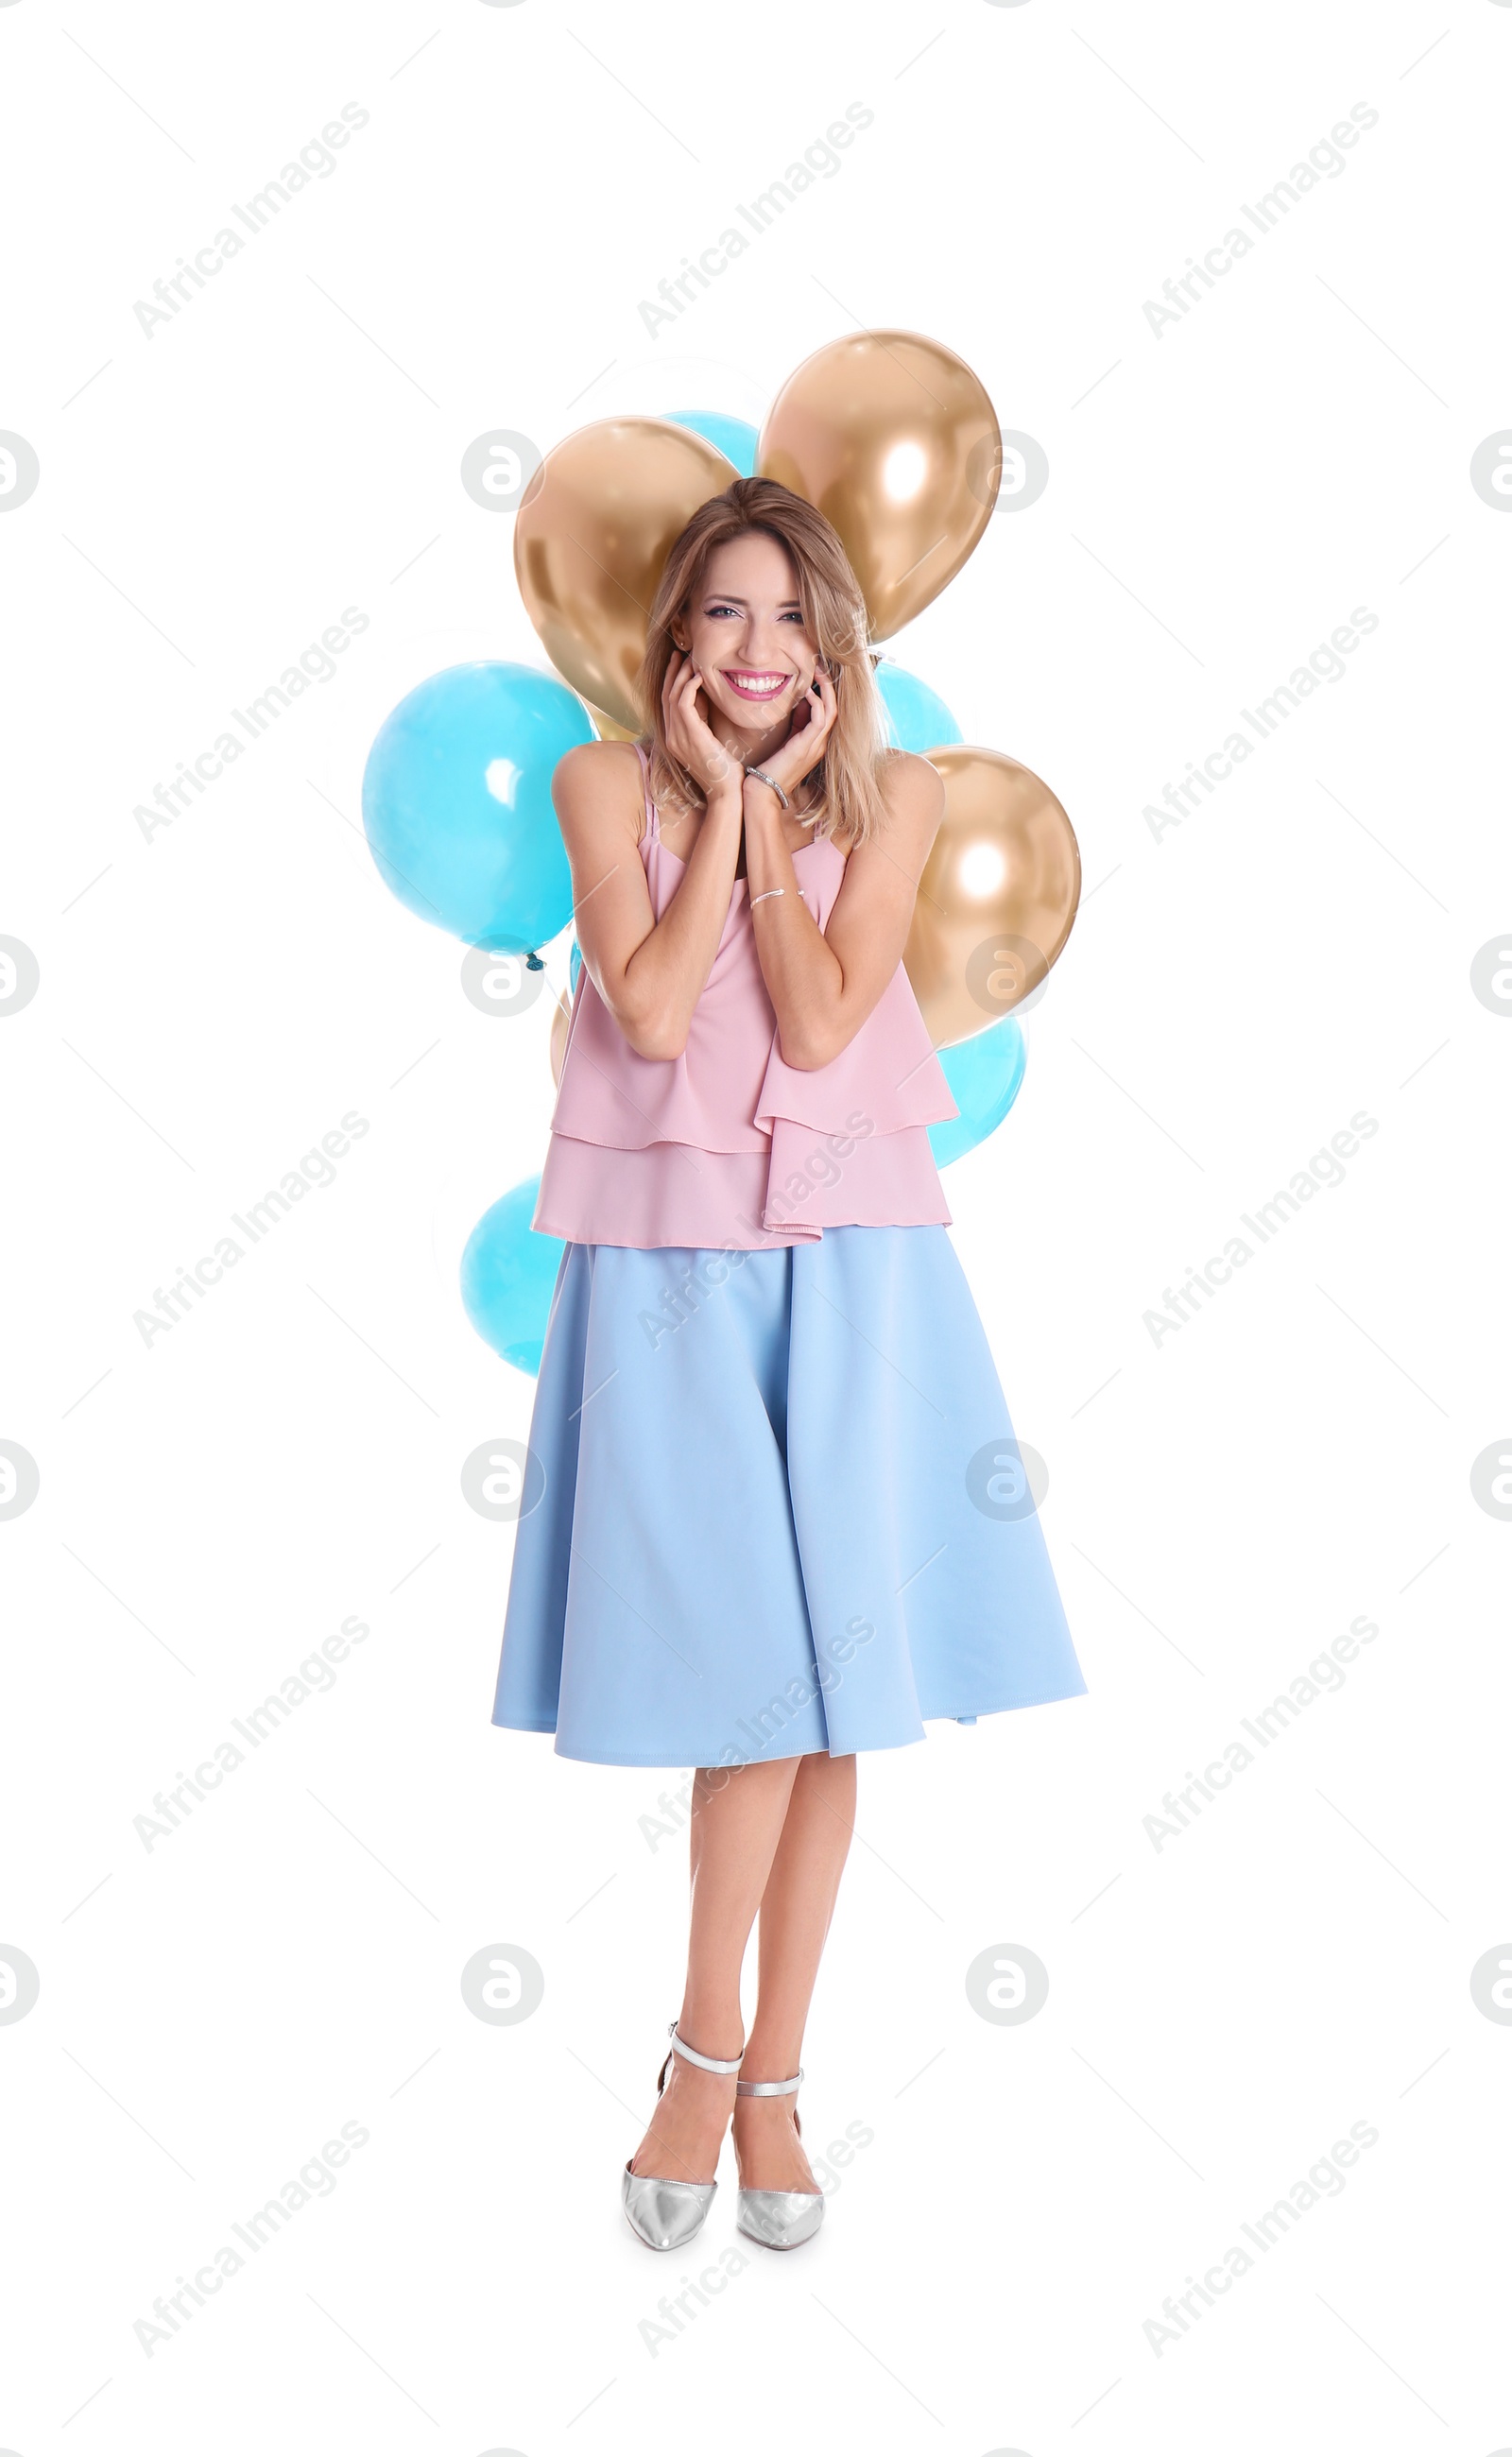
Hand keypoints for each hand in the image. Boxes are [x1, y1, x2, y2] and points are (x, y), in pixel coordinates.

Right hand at [662, 652, 742, 801]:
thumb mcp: (711, 741)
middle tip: (680, 654)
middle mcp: (672, 737)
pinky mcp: (689, 735)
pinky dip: (689, 686)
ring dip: (681, 675)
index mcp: (675, 739)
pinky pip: (683, 703)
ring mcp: (677, 737)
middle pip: (666, 696)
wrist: (728, 793)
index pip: (668, 703)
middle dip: (672, 672)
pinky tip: (700, 676)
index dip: (672, 681)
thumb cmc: (726, 771)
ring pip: (672, 696)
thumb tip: (707, 699)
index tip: (680, 664)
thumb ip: (704, 722)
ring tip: (691, 660)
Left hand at [753, 664, 838, 801]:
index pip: (829, 711)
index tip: (816, 671)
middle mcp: (821, 743)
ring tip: (817, 670)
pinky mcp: (807, 746)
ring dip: (826, 688)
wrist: (764, 791)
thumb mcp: (786, 740)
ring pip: (832, 710)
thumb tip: (798, 700)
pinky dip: (816, 701)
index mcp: (816, 742)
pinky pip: (821, 718)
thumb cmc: (770, 766)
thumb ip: (795, 723)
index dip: (825, 690)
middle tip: (819, 664)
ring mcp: (816, 746)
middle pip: (835, 707)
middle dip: (829, 684)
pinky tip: (806, 690)